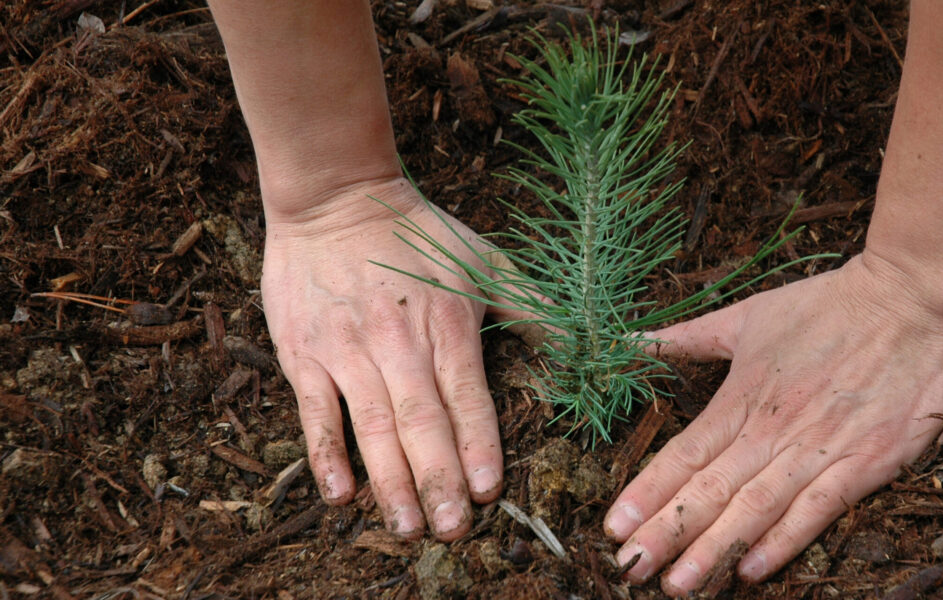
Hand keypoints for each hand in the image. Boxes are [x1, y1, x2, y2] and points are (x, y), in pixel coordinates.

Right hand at [261, 177, 518, 540]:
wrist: (334, 196)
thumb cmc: (417, 232)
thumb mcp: (484, 260)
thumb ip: (533, 307)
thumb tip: (586, 345)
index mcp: (447, 323)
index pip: (467, 395)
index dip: (478, 444)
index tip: (489, 490)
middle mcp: (398, 341)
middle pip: (421, 421)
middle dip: (438, 479)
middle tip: (453, 530)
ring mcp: (347, 349)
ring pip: (371, 426)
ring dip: (390, 480)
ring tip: (407, 527)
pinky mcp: (305, 353)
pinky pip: (315, 411)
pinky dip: (326, 454)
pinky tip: (341, 494)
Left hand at [604, 252, 942, 594]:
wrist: (913, 298)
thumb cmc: (829, 305)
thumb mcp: (749, 315)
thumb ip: (689, 337)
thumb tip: (632, 342)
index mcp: (743, 394)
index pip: (685, 453)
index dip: (647, 493)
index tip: (614, 527)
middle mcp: (774, 428)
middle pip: (710, 490)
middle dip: (667, 533)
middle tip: (630, 569)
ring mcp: (820, 448)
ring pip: (755, 508)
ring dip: (714, 549)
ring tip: (678, 584)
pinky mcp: (866, 463)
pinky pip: (817, 511)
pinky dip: (783, 542)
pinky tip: (751, 571)